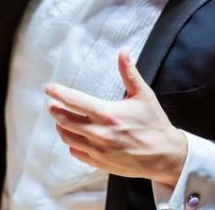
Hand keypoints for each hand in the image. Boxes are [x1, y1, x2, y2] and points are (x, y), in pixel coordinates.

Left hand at [46, 50, 187, 186]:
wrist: (165, 156)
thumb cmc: (154, 123)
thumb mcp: (144, 94)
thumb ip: (129, 72)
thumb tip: (123, 51)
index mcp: (107, 114)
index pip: (75, 101)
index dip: (59, 93)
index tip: (49, 88)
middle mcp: (99, 133)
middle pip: (65, 120)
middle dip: (56, 110)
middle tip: (51, 104)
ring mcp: (98, 150)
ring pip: (68, 138)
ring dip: (61, 127)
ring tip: (59, 119)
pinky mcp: (100, 163)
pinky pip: (77, 153)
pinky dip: (71, 143)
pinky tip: (73, 138)